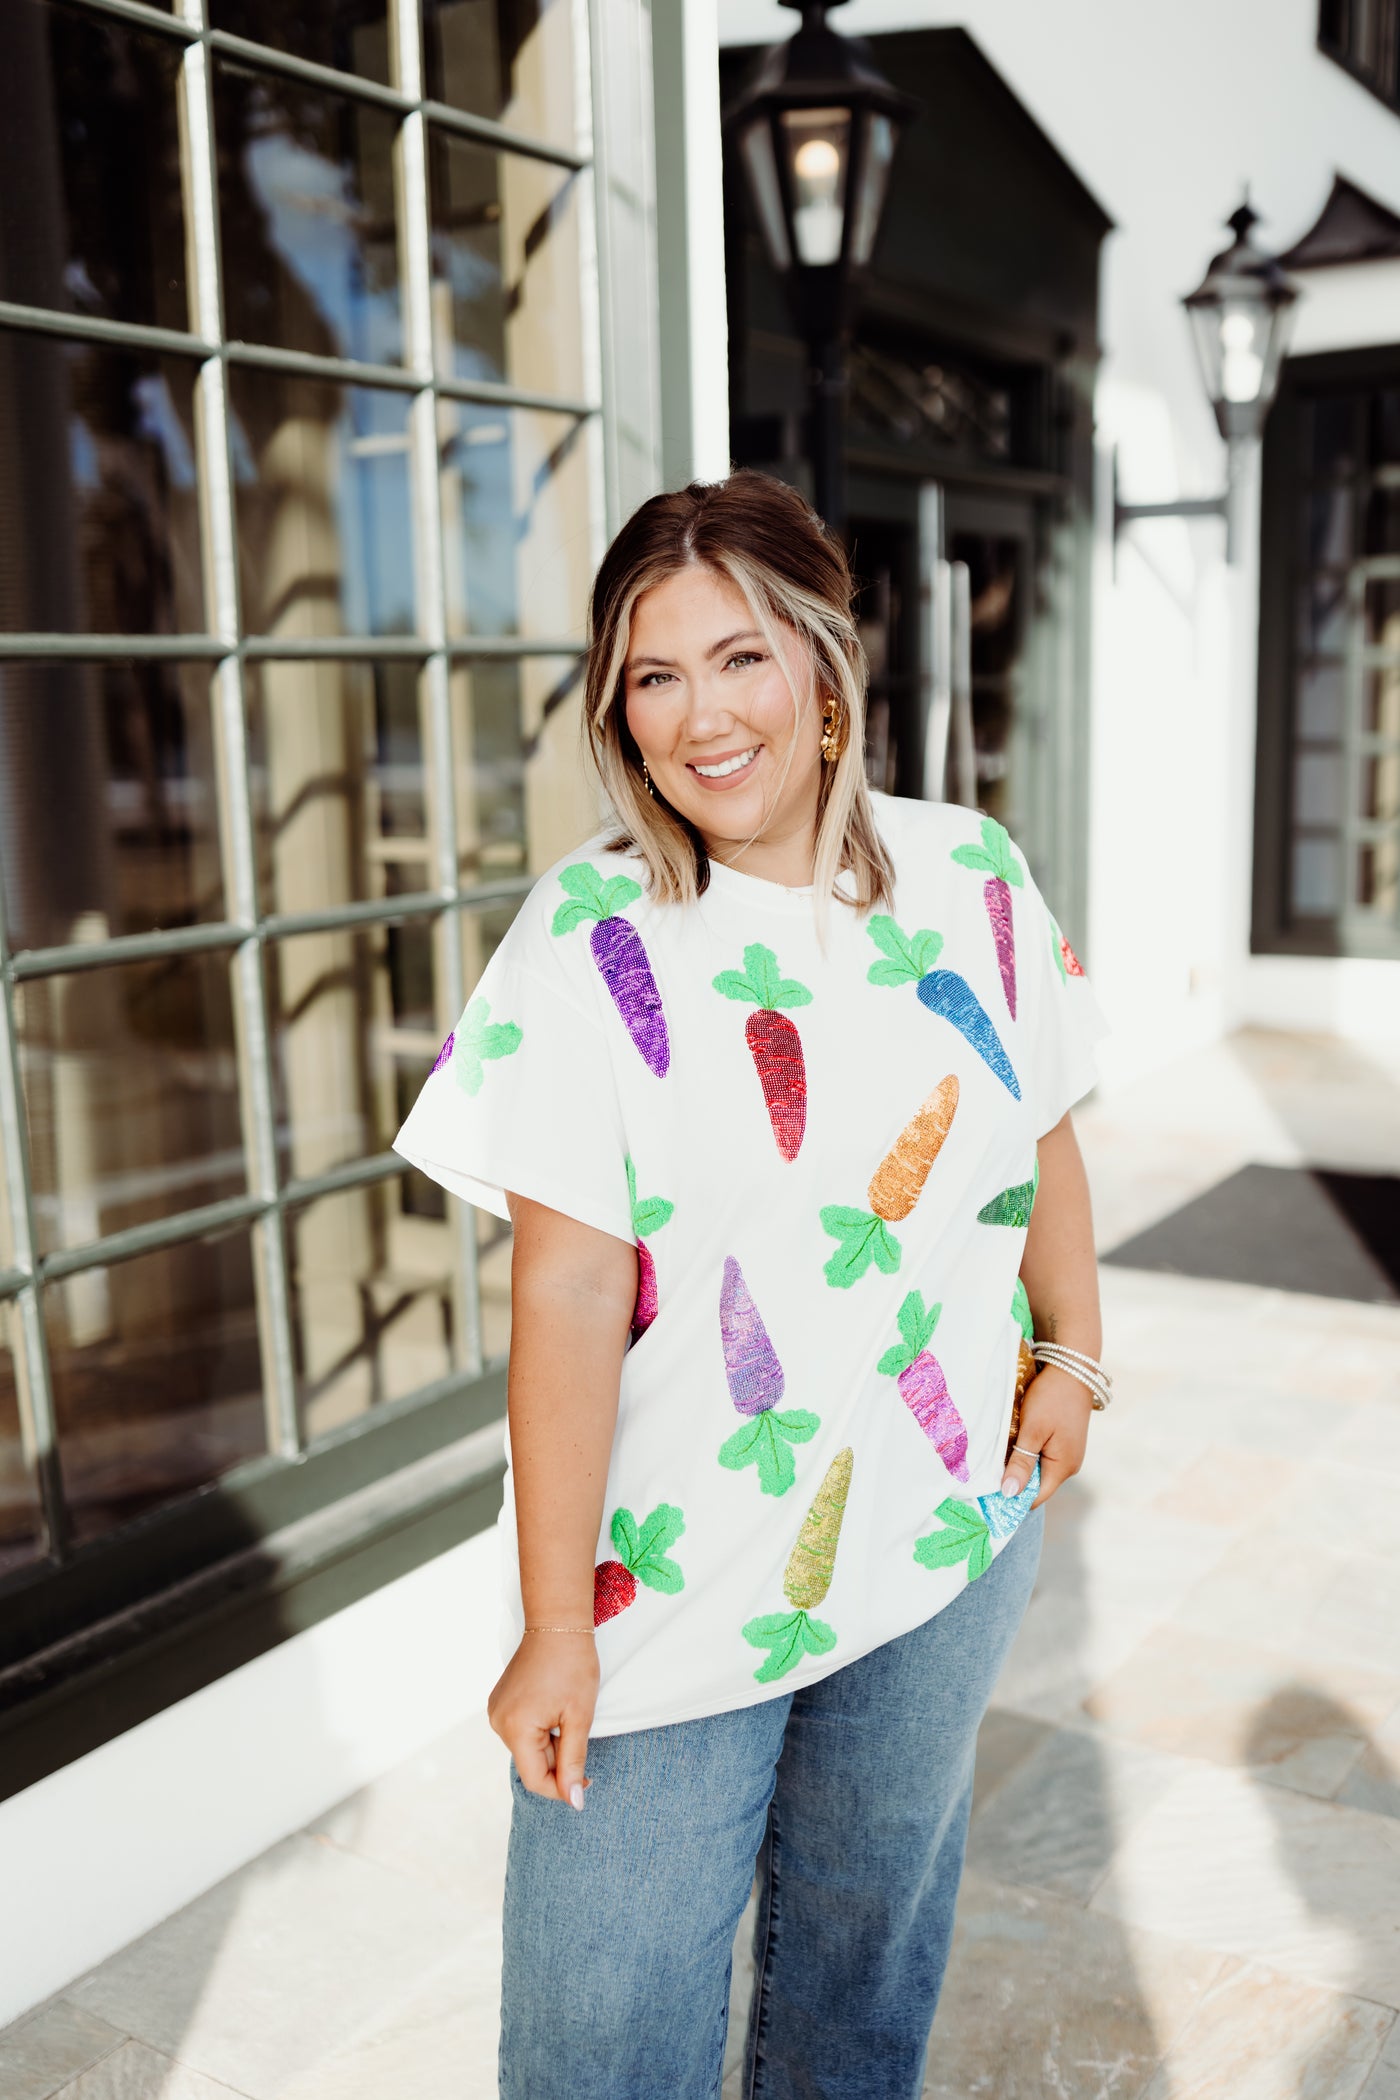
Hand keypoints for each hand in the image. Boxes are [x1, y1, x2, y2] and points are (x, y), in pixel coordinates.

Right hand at [488, 1631, 599, 1807]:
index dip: (562, 1788)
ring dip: (550, 1745)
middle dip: (559, 1761)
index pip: (535, 1780)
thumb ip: (574, 1762)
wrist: (557, 1624)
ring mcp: (496, 1711)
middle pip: (530, 1764)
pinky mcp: (500, 1702)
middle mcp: (498, 1722)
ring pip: (527, 1749)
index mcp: (515, 1728)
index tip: (587, 1781)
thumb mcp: (579, 1717)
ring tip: (568, 1715)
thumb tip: (574, 1802)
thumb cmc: (572, 1666)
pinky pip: (521, 1731)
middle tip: (581, 1735)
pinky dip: (541, 1731)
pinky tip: (555, 1709)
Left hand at [1000, 1364, 1092, 1509]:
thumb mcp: (1033, 1430)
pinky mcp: (1064, 1441)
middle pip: (1036, 1484)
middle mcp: (1069, 1465)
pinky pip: (1041, 1455)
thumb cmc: (1052, 1398)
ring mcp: (1068, 1453)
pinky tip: (1012, 1443)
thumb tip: (1010, 1494)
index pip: (1035, 1497)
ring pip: (1037, 1468)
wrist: (1072, 1369)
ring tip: (996, 1456)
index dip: (1012, 1497)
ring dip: (1018, 1464)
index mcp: (1063, 1467)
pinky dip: (1026, 1452)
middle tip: (986, 1472)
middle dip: (1013, 1480)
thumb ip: (1022, 1462)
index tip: (987, 1493)